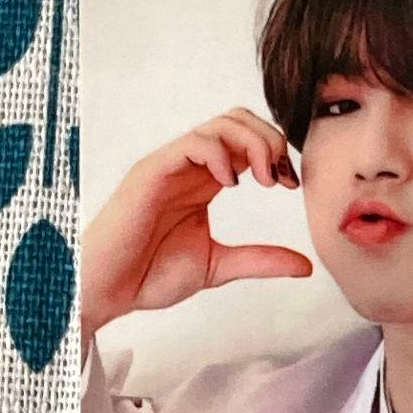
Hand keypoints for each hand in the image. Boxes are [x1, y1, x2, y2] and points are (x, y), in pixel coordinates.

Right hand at [80, 107, 311, 364]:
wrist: (107, 292)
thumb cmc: (149, 275)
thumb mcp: (219, 266)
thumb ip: (261, 260)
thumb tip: (305, 266)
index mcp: (206, 181)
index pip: (248, 142)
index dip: (278, 155)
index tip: (291, 185)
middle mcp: (190, 167)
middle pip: (239, 121)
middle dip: (271, 140)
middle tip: (282, 177)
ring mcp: (170, 166)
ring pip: (221, 124)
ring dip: (253, 143)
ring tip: (264, 178)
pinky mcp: (152, 172)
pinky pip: (192, 142)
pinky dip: (219, 154)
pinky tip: (230, 184)